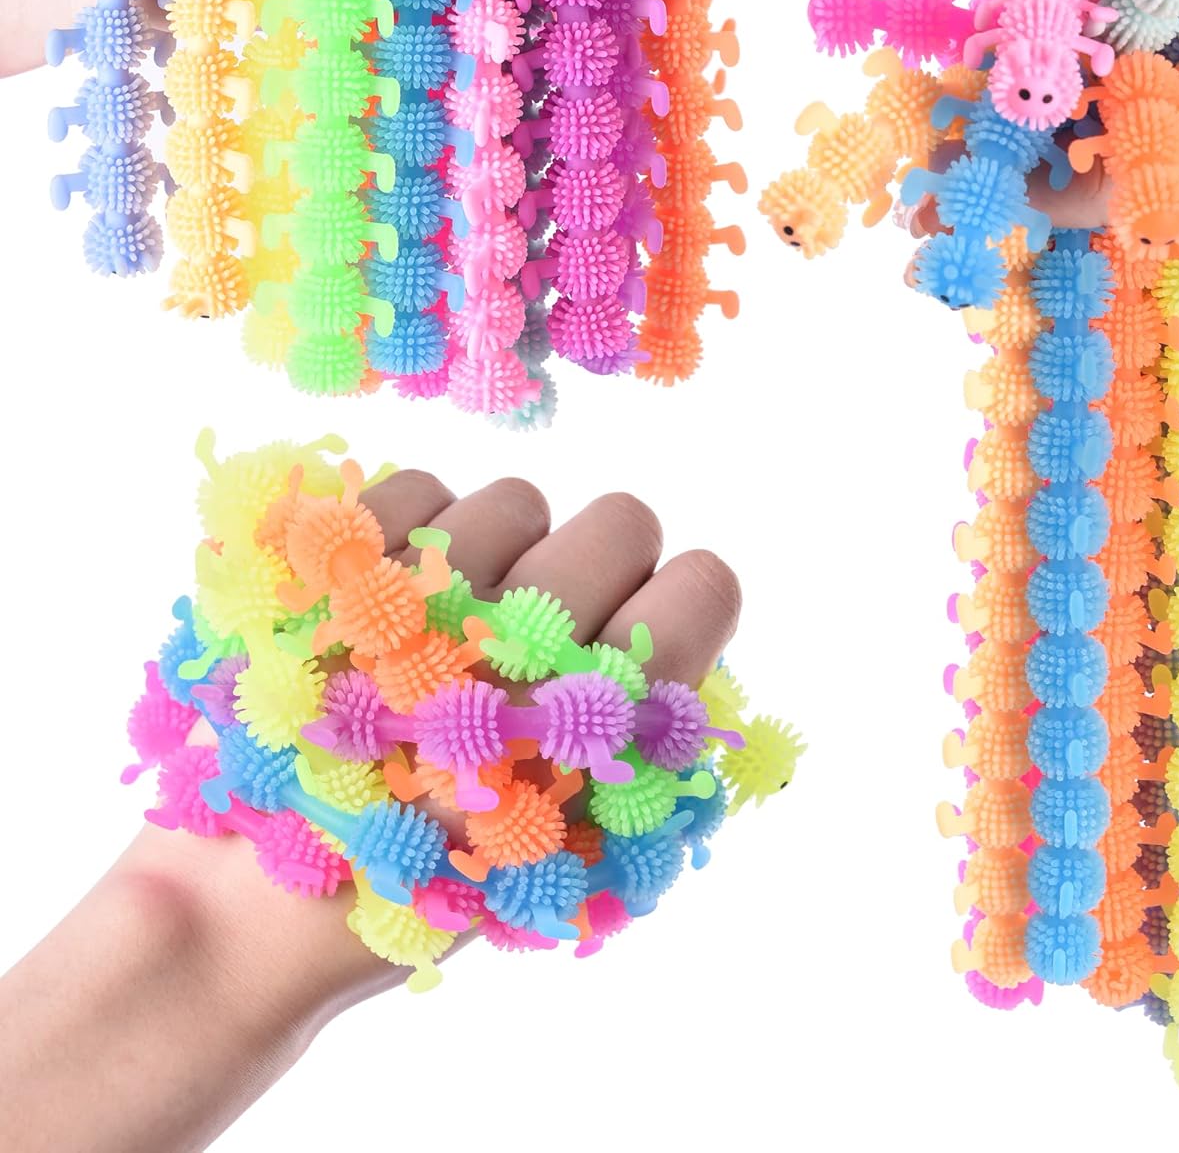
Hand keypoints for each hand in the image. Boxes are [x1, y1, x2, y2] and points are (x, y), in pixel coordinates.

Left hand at [0, 471, 740, 1152]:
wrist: (254, 908)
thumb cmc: (430, 893)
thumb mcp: (581, 859)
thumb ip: (650, 757)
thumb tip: (682, 664)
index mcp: (598, 724)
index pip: (705, 584)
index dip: (678, 609)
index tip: (632, 645)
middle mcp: (521, 646)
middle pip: (623, 522)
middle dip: (592, 572)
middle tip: (531, 636)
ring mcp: (422, 594)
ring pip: (518, 499)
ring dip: (493, 559)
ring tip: (437, 633)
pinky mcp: (329, 566)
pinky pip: (419, 489)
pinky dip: (405, 541)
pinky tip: (378, 613)